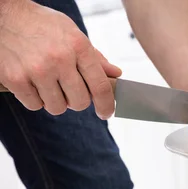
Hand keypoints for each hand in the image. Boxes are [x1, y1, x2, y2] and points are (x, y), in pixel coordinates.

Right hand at [0, 0, 120, 118]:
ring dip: (55, 100)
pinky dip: (34, 99)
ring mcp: (37, 70)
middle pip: (79, 102)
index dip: (106, 105)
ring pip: (57, 107)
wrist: (2, 14)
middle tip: (68, 90)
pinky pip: (34, 105)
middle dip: (76, 101)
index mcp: (78, 46)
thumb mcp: (72, 32)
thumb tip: (115, 74)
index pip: (100, 86)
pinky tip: (32, 82)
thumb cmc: (40, 24)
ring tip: (48, 83)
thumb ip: (93, 56)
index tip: (105, 112)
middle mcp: (59, 59)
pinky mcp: (15, 79)